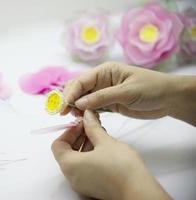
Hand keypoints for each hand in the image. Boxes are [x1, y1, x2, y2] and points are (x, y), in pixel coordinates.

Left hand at [52, 110, 170, 199]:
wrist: (139, 191)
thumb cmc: (121, 168)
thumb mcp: (105, 141)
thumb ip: (92, 127)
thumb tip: (87, 116)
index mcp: (69, 165)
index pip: (58, 145)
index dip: (69, 132)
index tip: (81, 125)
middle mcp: (72, 177)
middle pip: (66, 153)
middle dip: (78, 137)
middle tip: (90, 127)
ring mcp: (81, 184)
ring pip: (76, 161)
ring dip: (85, 146)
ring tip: (100, 136)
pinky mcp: (92, 188)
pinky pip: (84, 169)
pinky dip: (89, 157)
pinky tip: (103, 149)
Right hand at [61, 62, 176, 118]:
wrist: (169, 99)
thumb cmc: (150, 89)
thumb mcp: (126, 92)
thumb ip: (102, 97)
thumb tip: (78, 103)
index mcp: (104, 71)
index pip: (81, 81)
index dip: (70, 93)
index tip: (64, 106)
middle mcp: (101, 81)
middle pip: (78, 89)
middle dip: (70, 100)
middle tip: (66, 114)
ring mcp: (104, 93)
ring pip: (83, 100)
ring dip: (77, 108)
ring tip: (75, 118)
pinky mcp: (108, 104)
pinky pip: (92, 108)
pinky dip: (86, 114)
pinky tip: (84, 120)